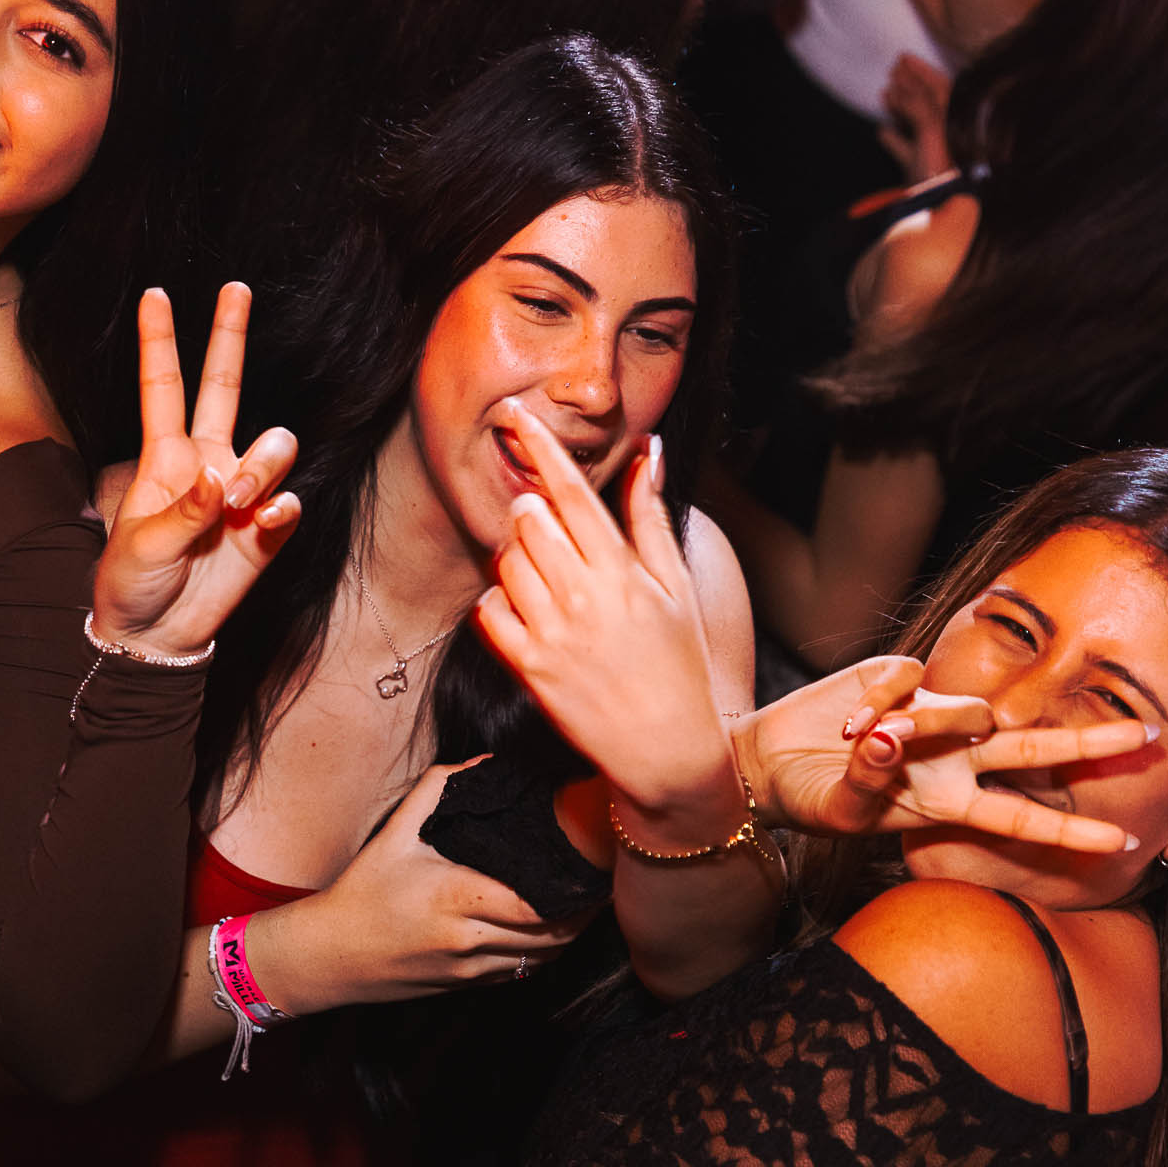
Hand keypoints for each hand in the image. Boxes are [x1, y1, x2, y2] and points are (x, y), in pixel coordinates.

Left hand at [91, 284, 299, 659]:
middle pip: (223, 388)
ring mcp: (240, 495)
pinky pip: (288, 503)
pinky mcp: (265, 531)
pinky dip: (281, 507)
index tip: (155, 294)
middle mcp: (206, 464)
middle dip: (230, 337)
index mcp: (165, 459)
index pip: (163, 388)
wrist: (156, 636)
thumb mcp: (143, 546)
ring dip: (263, 465)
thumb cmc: (133, 583)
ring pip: (272, 447)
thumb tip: (222, 480)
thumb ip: (184, 512)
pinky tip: (264, 520)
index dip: (159, 342)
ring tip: (240, 501)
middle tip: (236, 288)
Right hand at [249, 760, 592, 1014]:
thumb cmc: (363, 891)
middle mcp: (469, 939)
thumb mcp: (396, 833)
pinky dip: (543, 953)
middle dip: (582, 911)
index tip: (593, 866)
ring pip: (542, 958)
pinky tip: (552, 930)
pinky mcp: (467, 985)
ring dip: (569, 935)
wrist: (331, 955)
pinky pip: (521, 971)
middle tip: (601, 881)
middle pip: (552, 935)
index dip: (574, 891)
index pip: (538, 904)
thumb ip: (439, 787)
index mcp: (458, 898)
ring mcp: (470, 968)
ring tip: (585, 904)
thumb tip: (485, 760)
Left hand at [476, 402, 735, 831]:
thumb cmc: (678, 665)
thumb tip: (651, 450)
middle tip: (549, 529)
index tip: (517, 415)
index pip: (572, 492)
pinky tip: (527, 608)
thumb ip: (652, 517)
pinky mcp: (529, 669)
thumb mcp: (677, 587)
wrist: (669, 752)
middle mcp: (584, 598)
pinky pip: (489, 610)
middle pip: (529, 520)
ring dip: (517, 555)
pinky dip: (499, 600)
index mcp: (623, 573)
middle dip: (532, 512)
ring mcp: (553, 635)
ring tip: (549, 577)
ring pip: (505, 561)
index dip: (541, 446)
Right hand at [739, 656, 1149, 853]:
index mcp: (946, 803)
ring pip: (967, 709)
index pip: (1020, 816)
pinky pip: (910, 680)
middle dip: (1090, 745)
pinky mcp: (901, 675)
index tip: (1122, 843)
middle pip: (1033, 750)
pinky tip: (848, 722)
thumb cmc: (810, 798)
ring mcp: (932, 715)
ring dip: (923, 724)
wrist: (768, 762)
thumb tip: (891, 740)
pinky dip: (878, 701)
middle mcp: (952, 759)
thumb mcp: (840, 809)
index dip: (1068, 831)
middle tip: (1150, 736)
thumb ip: (871, 778)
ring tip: (861, 740)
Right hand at [878, 52, 953, 182]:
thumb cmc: (940, 166)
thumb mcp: (930, 127)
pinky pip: (906, 150)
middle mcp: (947, 133)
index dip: (921, 70)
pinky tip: (881, 131)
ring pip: (916, 123)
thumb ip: (917, 104)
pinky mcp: (921, 172)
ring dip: (900, 107)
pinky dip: (894, 138)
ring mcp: (934, 152)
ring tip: (884, 94)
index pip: (938, 87)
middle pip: (928, 103)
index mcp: (955, 120)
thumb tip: (899, 88)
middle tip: (893, 70)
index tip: (902, 58)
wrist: (937, 209)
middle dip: (910, 85)